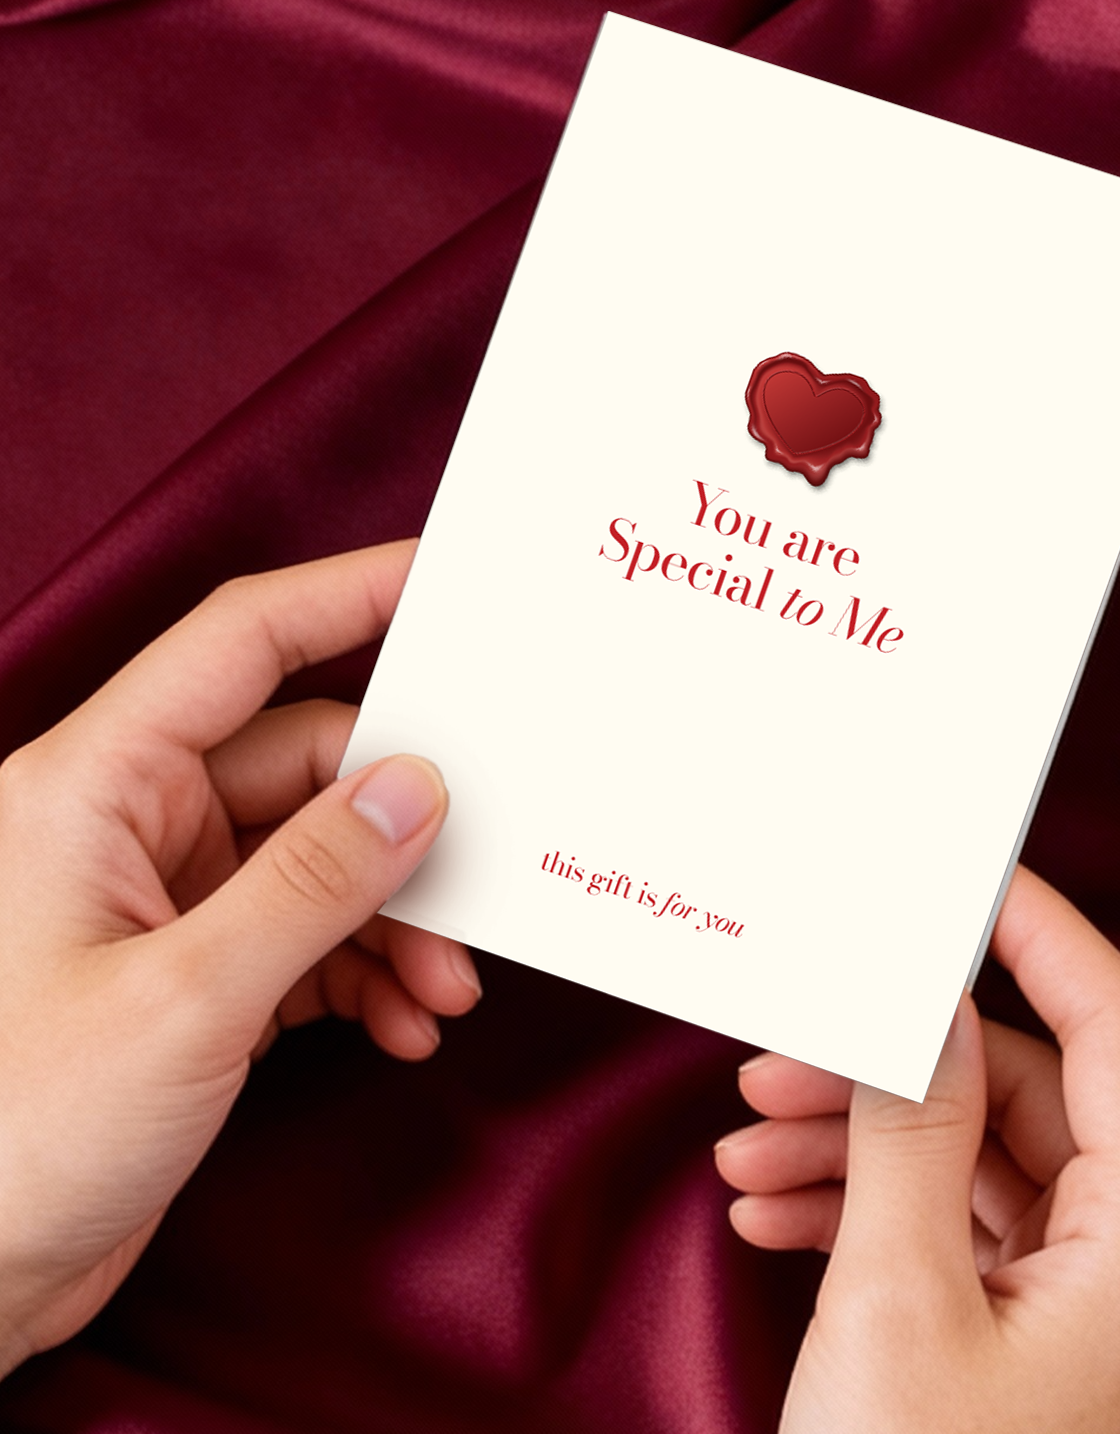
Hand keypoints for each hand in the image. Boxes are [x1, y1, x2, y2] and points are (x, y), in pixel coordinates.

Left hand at [0, 542, 478, 1374]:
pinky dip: (370, 971)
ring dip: (399, 917)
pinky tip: (402, 1024)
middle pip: (312, 764)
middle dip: (406, 828)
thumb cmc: (13, 1135)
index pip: (242, 643)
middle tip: (482, 876)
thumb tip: (420, 786)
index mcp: (94, 785)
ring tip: (444, 990)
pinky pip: (313, 933)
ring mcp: (169, 899)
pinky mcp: (198, 971)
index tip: (445, 577)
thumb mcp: (188, 999)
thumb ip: (315, 881)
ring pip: (325, 857)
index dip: (349, 593)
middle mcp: (132, 824)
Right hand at [715, 866, 1119, 1433]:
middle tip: (784, 1058)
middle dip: (897, 1064)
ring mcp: (1115, 1312)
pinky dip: (884, 1208)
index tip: (968, 878)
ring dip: (869, 1141)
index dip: (1043, 932)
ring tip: (753, 1152)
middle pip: (1033, 1094)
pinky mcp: (1060, 1343)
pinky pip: (975, 1230)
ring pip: (990, 1161)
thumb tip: (919, 996)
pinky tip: (786, 1211)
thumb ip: (909, 1124)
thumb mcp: (892, 1302)